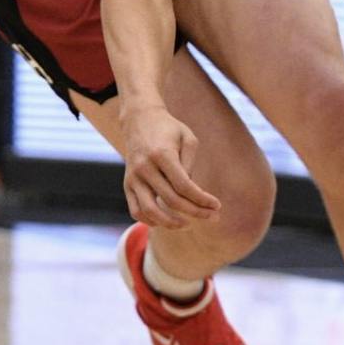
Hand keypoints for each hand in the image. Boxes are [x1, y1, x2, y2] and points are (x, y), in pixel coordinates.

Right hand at [120, 102, 220, 228]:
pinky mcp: (127, 184)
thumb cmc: (169, 129)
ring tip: (188, 224)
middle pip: (171, 200)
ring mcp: (133, 177)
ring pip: (150, 210)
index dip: (202, 199)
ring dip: (171, 223)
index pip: (184, 186)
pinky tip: (167, 221)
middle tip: (212, 217)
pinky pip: (136, 210)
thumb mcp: (188, 138)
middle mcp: (144, 168)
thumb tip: (191, 192)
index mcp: (162, 154)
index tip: (217, 206)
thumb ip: (190, 165)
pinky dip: (150, 220)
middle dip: (195, 212)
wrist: (139, 120)